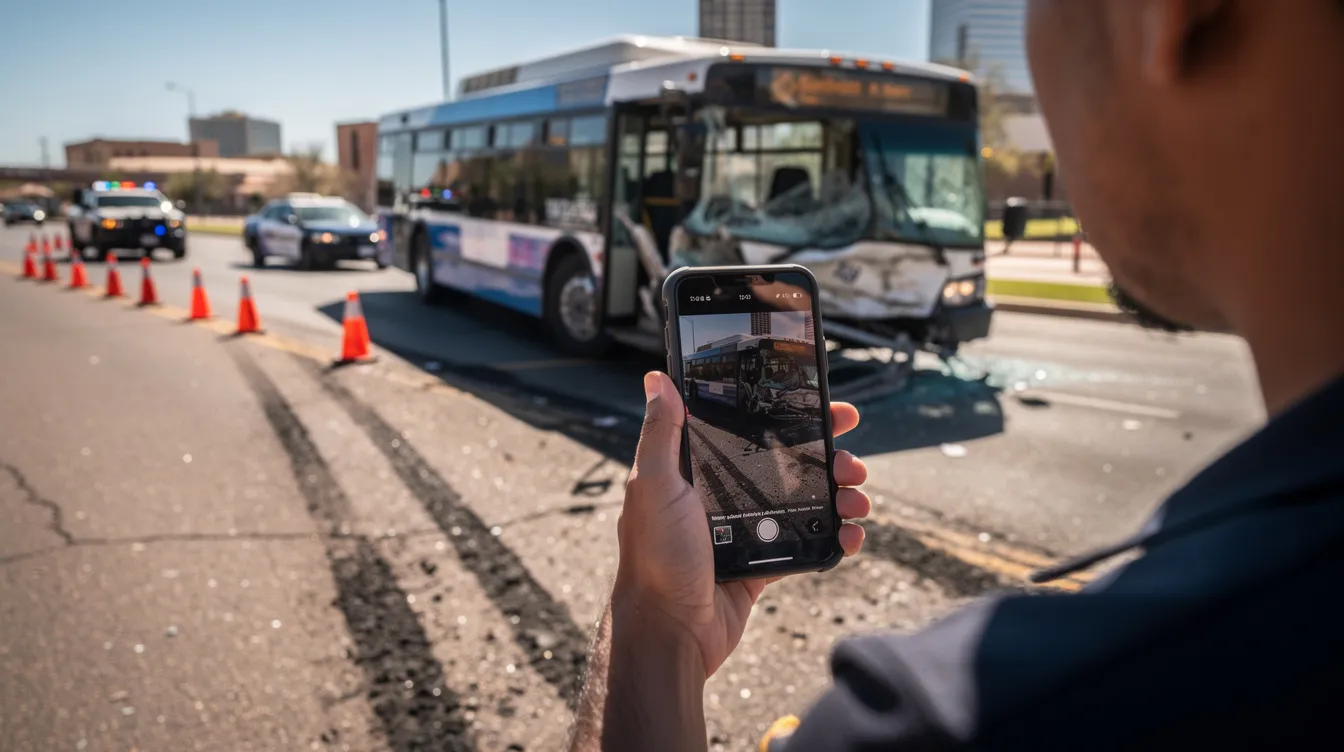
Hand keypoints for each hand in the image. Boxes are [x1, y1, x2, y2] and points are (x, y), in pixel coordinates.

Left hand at [615, 371, 869, 677]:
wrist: (669, 631)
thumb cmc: (656, 557)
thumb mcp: (653, 485)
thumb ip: (661, 433)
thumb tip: (657, 379)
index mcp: (698, 471)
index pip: (751, 429)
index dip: (790, 416)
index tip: (827, 408)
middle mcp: (724, 495)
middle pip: (788, 463)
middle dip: (828, 457)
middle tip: (853, 461)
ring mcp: (747, 529)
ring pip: (806, 501)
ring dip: (840, 495)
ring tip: (858, 498)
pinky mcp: (763, 563)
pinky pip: (808, 542)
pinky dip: (835, 536)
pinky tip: (852, 534)